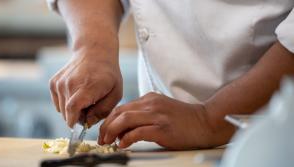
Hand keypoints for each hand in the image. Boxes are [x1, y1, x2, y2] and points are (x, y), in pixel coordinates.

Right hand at [49, 49, 122, 127]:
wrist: (94, 52)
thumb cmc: (108, 74)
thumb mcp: (115, 93)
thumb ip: (103, 111)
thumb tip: (88, 122)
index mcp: (87, 86)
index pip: (72, 109)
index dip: (74, 121)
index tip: (81, 126)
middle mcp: (70, 83)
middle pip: (67, 112)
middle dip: (77, 117)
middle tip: (89, 110)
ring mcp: (60, 82)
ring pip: (61, 109)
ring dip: (72, 110)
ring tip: (85, 100)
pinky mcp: (53, 82)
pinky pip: (57, 102)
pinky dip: (65, 103)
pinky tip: (76, 95)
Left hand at [99, 92, 232, 149]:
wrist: (206, 122)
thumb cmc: (184, 120)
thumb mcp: (160, 111)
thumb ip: (142, 116)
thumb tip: (123, 131)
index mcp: (149, 99)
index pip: (121, 107)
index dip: (109, 120)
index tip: (104, 131)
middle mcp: (151, 104)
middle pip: (119, 112)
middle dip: (106, 126)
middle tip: (102, 138)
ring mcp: (157, 115)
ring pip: (125, 120)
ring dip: (112, 131)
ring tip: (108, 141)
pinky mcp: (162, 127)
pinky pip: (137, 132)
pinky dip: (126, 139)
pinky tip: (123, 144)